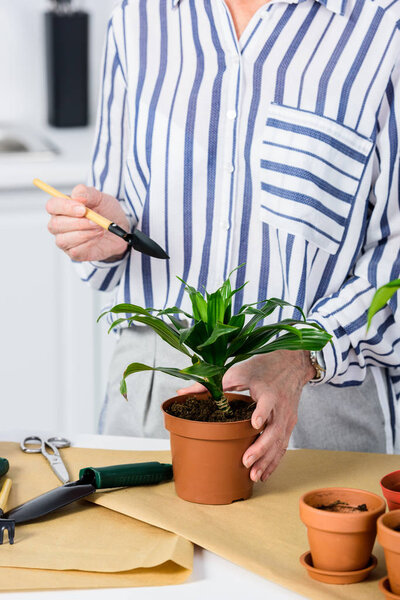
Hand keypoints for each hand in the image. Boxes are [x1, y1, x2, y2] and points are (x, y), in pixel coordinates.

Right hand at [46, 184, 129, 261]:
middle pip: (55, 225)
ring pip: (63, 240)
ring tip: (100, 229)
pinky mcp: (75, 253)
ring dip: (85, 234)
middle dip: (78, 223)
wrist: (120, 228)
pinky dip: (89, 244)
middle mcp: (59, 224)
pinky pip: (75, 251)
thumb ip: (87, 193)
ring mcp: (65, 240)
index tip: (83, 209)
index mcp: (62, 208)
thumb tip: (77, 196)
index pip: (52, 206)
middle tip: (96, 221)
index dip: (65, 207)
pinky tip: (97, 238)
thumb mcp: (100, 197)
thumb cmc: (106, 211)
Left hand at [177, 350, 315, 482]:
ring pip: (279, 442)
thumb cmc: (263, 367)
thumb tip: (182, 392)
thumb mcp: (238, 371)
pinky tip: (264, 473)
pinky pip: (283, 445)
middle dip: (261, 447)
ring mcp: (286, 417)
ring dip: (267, 460)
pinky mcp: (289, 423)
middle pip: (274, 430)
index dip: (262, 412)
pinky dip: (274, 460)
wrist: (291, 364)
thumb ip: (211, 384)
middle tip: (246, 461)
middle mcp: (280, 406)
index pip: (267, 402)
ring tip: (254, 475)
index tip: (255, 424)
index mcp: (268, 390)